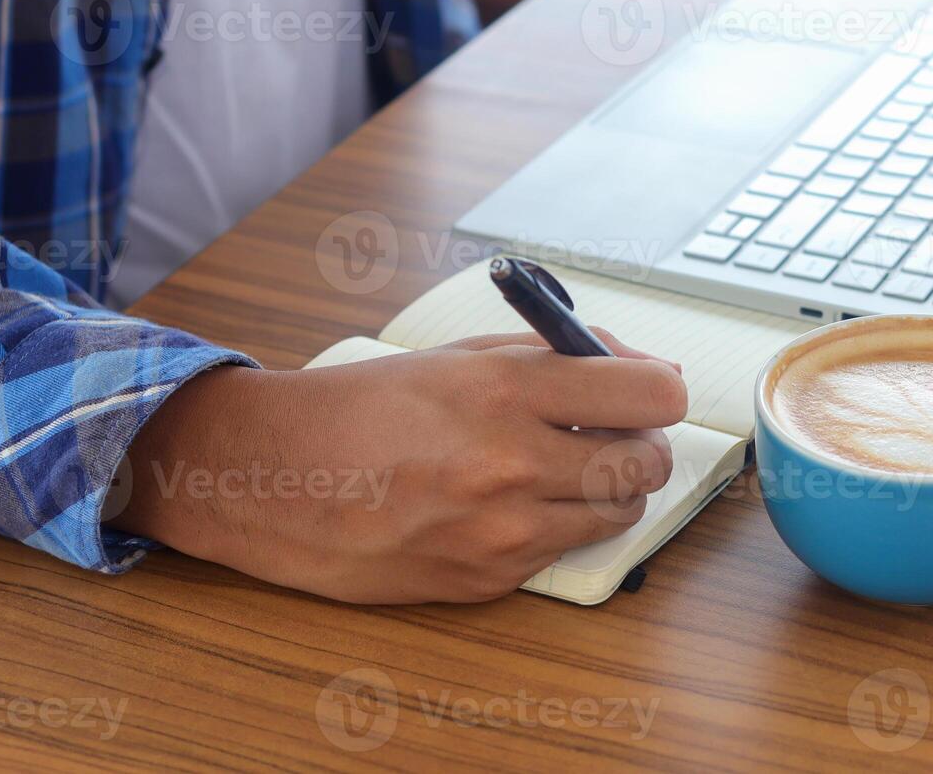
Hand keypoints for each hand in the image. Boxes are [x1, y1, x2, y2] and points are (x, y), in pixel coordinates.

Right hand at [111, 330, 686, 602]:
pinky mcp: (488, 578)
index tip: (647, 393)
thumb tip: (641, 369)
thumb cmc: (364, 407)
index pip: (650, 392)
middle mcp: (512, 461)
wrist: (272, 480)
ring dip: (606, 489)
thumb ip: (556, 357)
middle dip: (640, 444)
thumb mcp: (459, 355)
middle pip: (646, 462)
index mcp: (506, 388)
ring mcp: (503, 529)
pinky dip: (555, 526)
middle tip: (610, 434)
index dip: (660, 390)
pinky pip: (563, 549)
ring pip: (619, 513)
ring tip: (561, 469)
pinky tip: (509, 505)